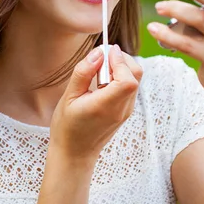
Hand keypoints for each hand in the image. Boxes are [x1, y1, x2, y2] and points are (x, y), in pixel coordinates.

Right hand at [49, 44, 142, 162]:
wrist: (75, 153)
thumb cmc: (67, 126)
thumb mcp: (68, 97)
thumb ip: (83, 72)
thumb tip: (98, 52)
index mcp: (106, 106)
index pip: (128, 78)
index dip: (119, 60)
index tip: (104, 51)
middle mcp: (121, 109)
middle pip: (136, 74)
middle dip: (122, 59)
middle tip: (101, 57)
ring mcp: (126, 111)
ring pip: (135, 79)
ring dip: (121, 67)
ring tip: (99, 69)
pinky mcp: (125, 111)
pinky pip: (130, 87)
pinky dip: (120, 76)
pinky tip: (103, 79)